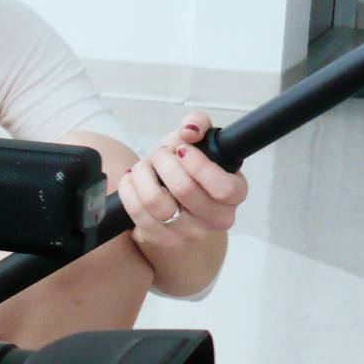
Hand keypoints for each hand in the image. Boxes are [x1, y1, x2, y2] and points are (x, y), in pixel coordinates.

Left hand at [116, 112, 247, 251]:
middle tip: (160, 155)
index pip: (224, 188)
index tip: (181, 150)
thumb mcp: (194, 141)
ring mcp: (191, 232)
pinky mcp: (164, 239)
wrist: (167, 193)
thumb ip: (198, 124)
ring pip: (158, 203)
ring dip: (143, 176)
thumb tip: (191, 129)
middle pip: (185, 191)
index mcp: (234, 193)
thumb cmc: (184, 166)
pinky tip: (132, 181)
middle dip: (164, 163)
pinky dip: (129, 191)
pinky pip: (138, 215)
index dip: (200, 166)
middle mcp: (217, 218)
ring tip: (144, 167)